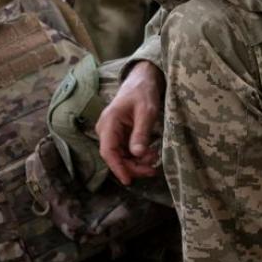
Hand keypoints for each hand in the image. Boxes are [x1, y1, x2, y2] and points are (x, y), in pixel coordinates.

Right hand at [97, 60, 163, 185]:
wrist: (142, 80)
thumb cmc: (144, 92)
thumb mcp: (147, 111)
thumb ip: (141, 132)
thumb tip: (137, 154)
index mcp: (108, 122)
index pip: (108, 151)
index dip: (118, 168)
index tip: (129, 180)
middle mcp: (106, 129)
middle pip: (115, 156)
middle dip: (133, 166)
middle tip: (152, 170)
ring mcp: (111, 132)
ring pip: (121, 155)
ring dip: (136, 163)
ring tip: (154, 160)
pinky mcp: (119, 135)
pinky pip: (125, 150)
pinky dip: (137, 156)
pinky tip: (150, 155)